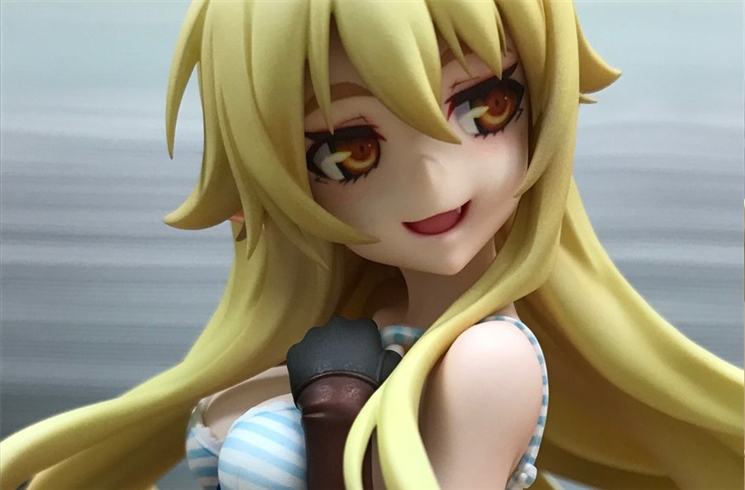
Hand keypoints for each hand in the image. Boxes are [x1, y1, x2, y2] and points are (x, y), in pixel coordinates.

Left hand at [286, 316, 401, 402]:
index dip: (364, 343)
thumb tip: (394, 346)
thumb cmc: (369, 385)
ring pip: (319, 341)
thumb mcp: (390, 369)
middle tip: (344, 366)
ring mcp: (313, 336)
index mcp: (361, 327)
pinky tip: (311, 379)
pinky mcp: (296, 350)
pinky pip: (301, 354)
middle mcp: (337, 325)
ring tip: (326, 374)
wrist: (338, 404)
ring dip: (322, 352)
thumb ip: (392, 353)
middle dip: (342, 344)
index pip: (364, 329)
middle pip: (340, 332)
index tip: (365, 357)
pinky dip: (305, 363)